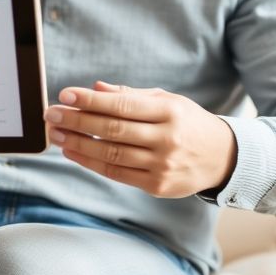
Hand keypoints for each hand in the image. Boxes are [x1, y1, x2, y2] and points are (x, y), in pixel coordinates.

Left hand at [44, 82, 236, 197]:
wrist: (223, 158)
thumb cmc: (188, 123)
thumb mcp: (168, 101)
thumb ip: (132, 95)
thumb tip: (96, 88)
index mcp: (169, 111)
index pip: (123, 105)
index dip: (91, 101)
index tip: (65, 95)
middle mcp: (166, 139)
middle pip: (112, 130)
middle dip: (77, 121)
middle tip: (52, 114)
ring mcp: (162, 165)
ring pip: (111, 154)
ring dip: (78, 144)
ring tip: (57, 134)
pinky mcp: (157, 186)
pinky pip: (116, 173)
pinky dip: (91, 163)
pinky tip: (73, 152)